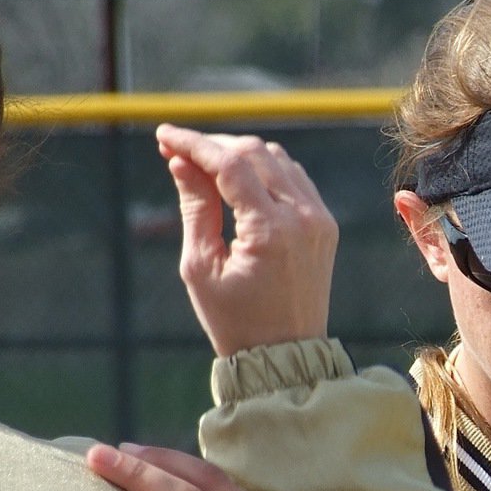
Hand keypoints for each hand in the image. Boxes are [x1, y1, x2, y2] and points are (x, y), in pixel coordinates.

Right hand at [155, 124, 338, 356]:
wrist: (286, 356)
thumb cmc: (235, 321)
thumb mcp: (201, 267)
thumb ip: (194, 207)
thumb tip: (180, 160)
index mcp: (271, 231)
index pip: (230, 164)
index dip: (194, 144)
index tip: (164, 134)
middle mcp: (304, 219)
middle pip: (255, 153)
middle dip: (213, 146)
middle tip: (176, 152)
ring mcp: (320, 221)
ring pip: (277, 159)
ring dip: (239, 154)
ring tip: (202, 167)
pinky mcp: (326, 226)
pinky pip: (295, 179)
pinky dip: (265, 170)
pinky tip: (237, 180)